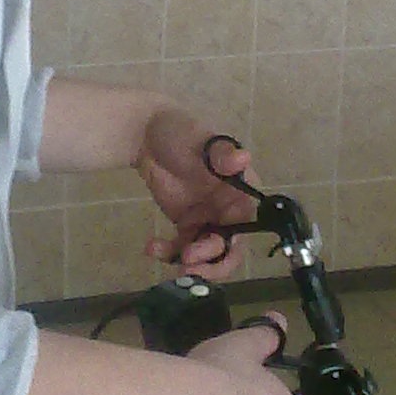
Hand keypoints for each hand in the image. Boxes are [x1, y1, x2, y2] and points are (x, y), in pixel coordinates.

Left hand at [135, 111, 257, 277]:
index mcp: (242, 190)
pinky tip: (152, 247)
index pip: (249, 225)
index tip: (217, 247)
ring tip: (168, 258)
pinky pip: (182, 248)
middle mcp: (229, 209)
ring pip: (207, 254)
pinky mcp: (186, 225)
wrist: (146, 135)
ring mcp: (207, 219)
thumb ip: (222, 154)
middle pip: (230, 248)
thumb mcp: (201, 139)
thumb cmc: (181, 131)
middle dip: (212, 262)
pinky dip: (169, 253)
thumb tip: (244, 158)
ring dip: (190, 263)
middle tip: (188, 263)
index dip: (236, 242)